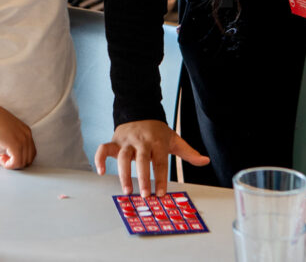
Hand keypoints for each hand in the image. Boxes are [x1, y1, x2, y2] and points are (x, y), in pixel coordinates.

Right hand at [0, 101, 35, 168]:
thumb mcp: (9, 129)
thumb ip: (13, 138)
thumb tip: (10, 152)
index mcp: (26, 131)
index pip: (31, 152)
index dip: (20, 158)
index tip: (8, 155)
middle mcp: (27, 136)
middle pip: (29, 159)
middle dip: (16, 162)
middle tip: (3, 158)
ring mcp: (23, 140)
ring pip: (23, 163)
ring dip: (10, 164)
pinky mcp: (15, 145)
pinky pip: (16, 163)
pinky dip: (7, 165)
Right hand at [94, 120, 209, 195]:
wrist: (140, 110)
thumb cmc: (158, 132)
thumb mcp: (174, 139)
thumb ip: (188, 152)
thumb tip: (205, 161)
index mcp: (157, 141)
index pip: (160, 162)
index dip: (161, 178)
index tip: (160, 194)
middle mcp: (141, 141)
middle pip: (142, 159)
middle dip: (143, 177)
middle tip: (145, 195)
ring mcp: (126, 140)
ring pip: (122, 156)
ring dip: (123, 173)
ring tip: (126, 190)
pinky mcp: (114, 141)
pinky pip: (103, 149)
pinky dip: (99, 159)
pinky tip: (101, 172)